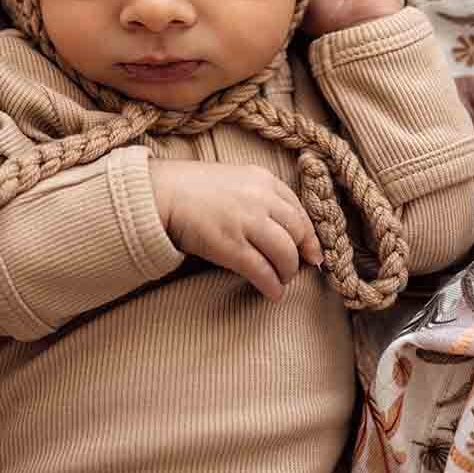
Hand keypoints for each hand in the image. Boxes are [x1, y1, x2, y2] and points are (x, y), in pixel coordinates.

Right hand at [148, 158, 322, 301]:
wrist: (161, 193)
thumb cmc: (193, 187)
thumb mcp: (233, 179)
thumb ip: (258, 196)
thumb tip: (281, 228)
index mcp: (263, 179)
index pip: (299, 210)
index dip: (309, 235)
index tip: (312, 252)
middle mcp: (260, 198)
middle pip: (297, 233)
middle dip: (300, 256)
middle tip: (295, 269)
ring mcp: (247, 222)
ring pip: (285, 255)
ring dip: (287, 273)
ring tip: (280, 281)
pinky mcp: (232, 246)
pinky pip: (263, 271)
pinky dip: (272, 286)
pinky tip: (272, 293)